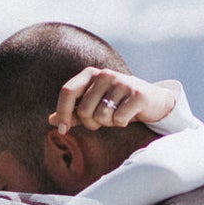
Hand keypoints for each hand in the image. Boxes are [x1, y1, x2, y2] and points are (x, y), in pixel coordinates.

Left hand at [50, 68, 177, 132]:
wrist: (152, 100)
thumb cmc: (118, 103)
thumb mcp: (94, 105)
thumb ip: (74, 112)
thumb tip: (52, 121)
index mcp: (91, 74)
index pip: (67, 91)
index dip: (62, 112)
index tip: (63, 130)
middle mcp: (105, 74)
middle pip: (85, 110)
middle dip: (91, 123)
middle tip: (103, 120)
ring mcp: (122, 83)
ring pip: (102, 116)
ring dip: (108, 123)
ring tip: (117, 115)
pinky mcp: (137, 94)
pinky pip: (119, 119)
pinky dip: (121, 123)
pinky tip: (128, 116)